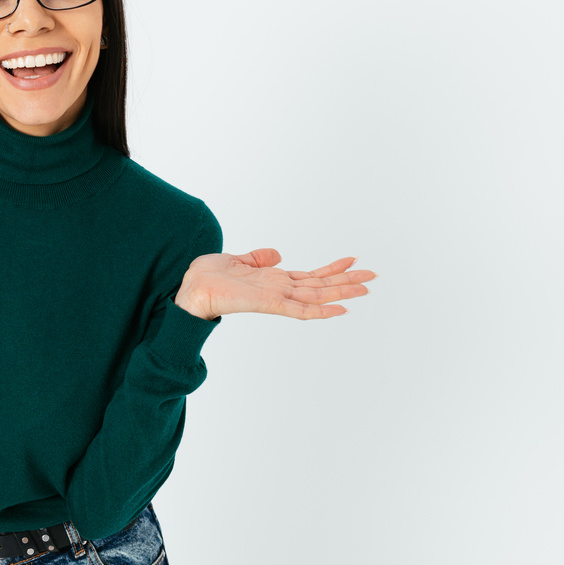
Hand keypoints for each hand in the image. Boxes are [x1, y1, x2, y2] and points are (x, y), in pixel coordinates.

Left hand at [176, 249, 374, 320]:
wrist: (190, 289)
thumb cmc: (207, 278)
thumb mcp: (236, 259)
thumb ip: (258, 258)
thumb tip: (277, 254)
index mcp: (273, 281)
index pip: (309, 276)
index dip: (331, 269)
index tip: (352, 260)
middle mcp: (279, 290)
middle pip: (320, 286)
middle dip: (346, 281)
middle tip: (373, 275)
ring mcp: (276, 298)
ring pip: (316, 296)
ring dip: (341, 292)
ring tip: (366, 288)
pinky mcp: (268, 304)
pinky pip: (299, 309)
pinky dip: (321, 310)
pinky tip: (340, 309)